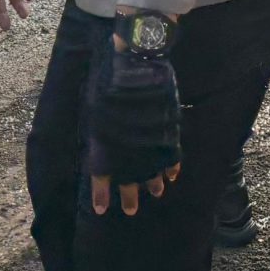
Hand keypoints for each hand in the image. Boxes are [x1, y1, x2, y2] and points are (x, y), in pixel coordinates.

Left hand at [85, 40, 181, 214]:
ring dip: (153, 184)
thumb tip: (102, 145)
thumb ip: (101, 130)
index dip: (101, 194)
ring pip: (152, 172)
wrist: (135, 60)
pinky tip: (172, 175)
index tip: (101, 210)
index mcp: (105, 143)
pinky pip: (171, 156)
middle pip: (129, 180)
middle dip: (129, 197)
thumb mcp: (96, 107)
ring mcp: (149, 142)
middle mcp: (126, 148)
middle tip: (131, 210)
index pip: (101, 176)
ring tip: (156, 192)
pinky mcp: (167, 131)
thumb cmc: (110, 80)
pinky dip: (172, 167)